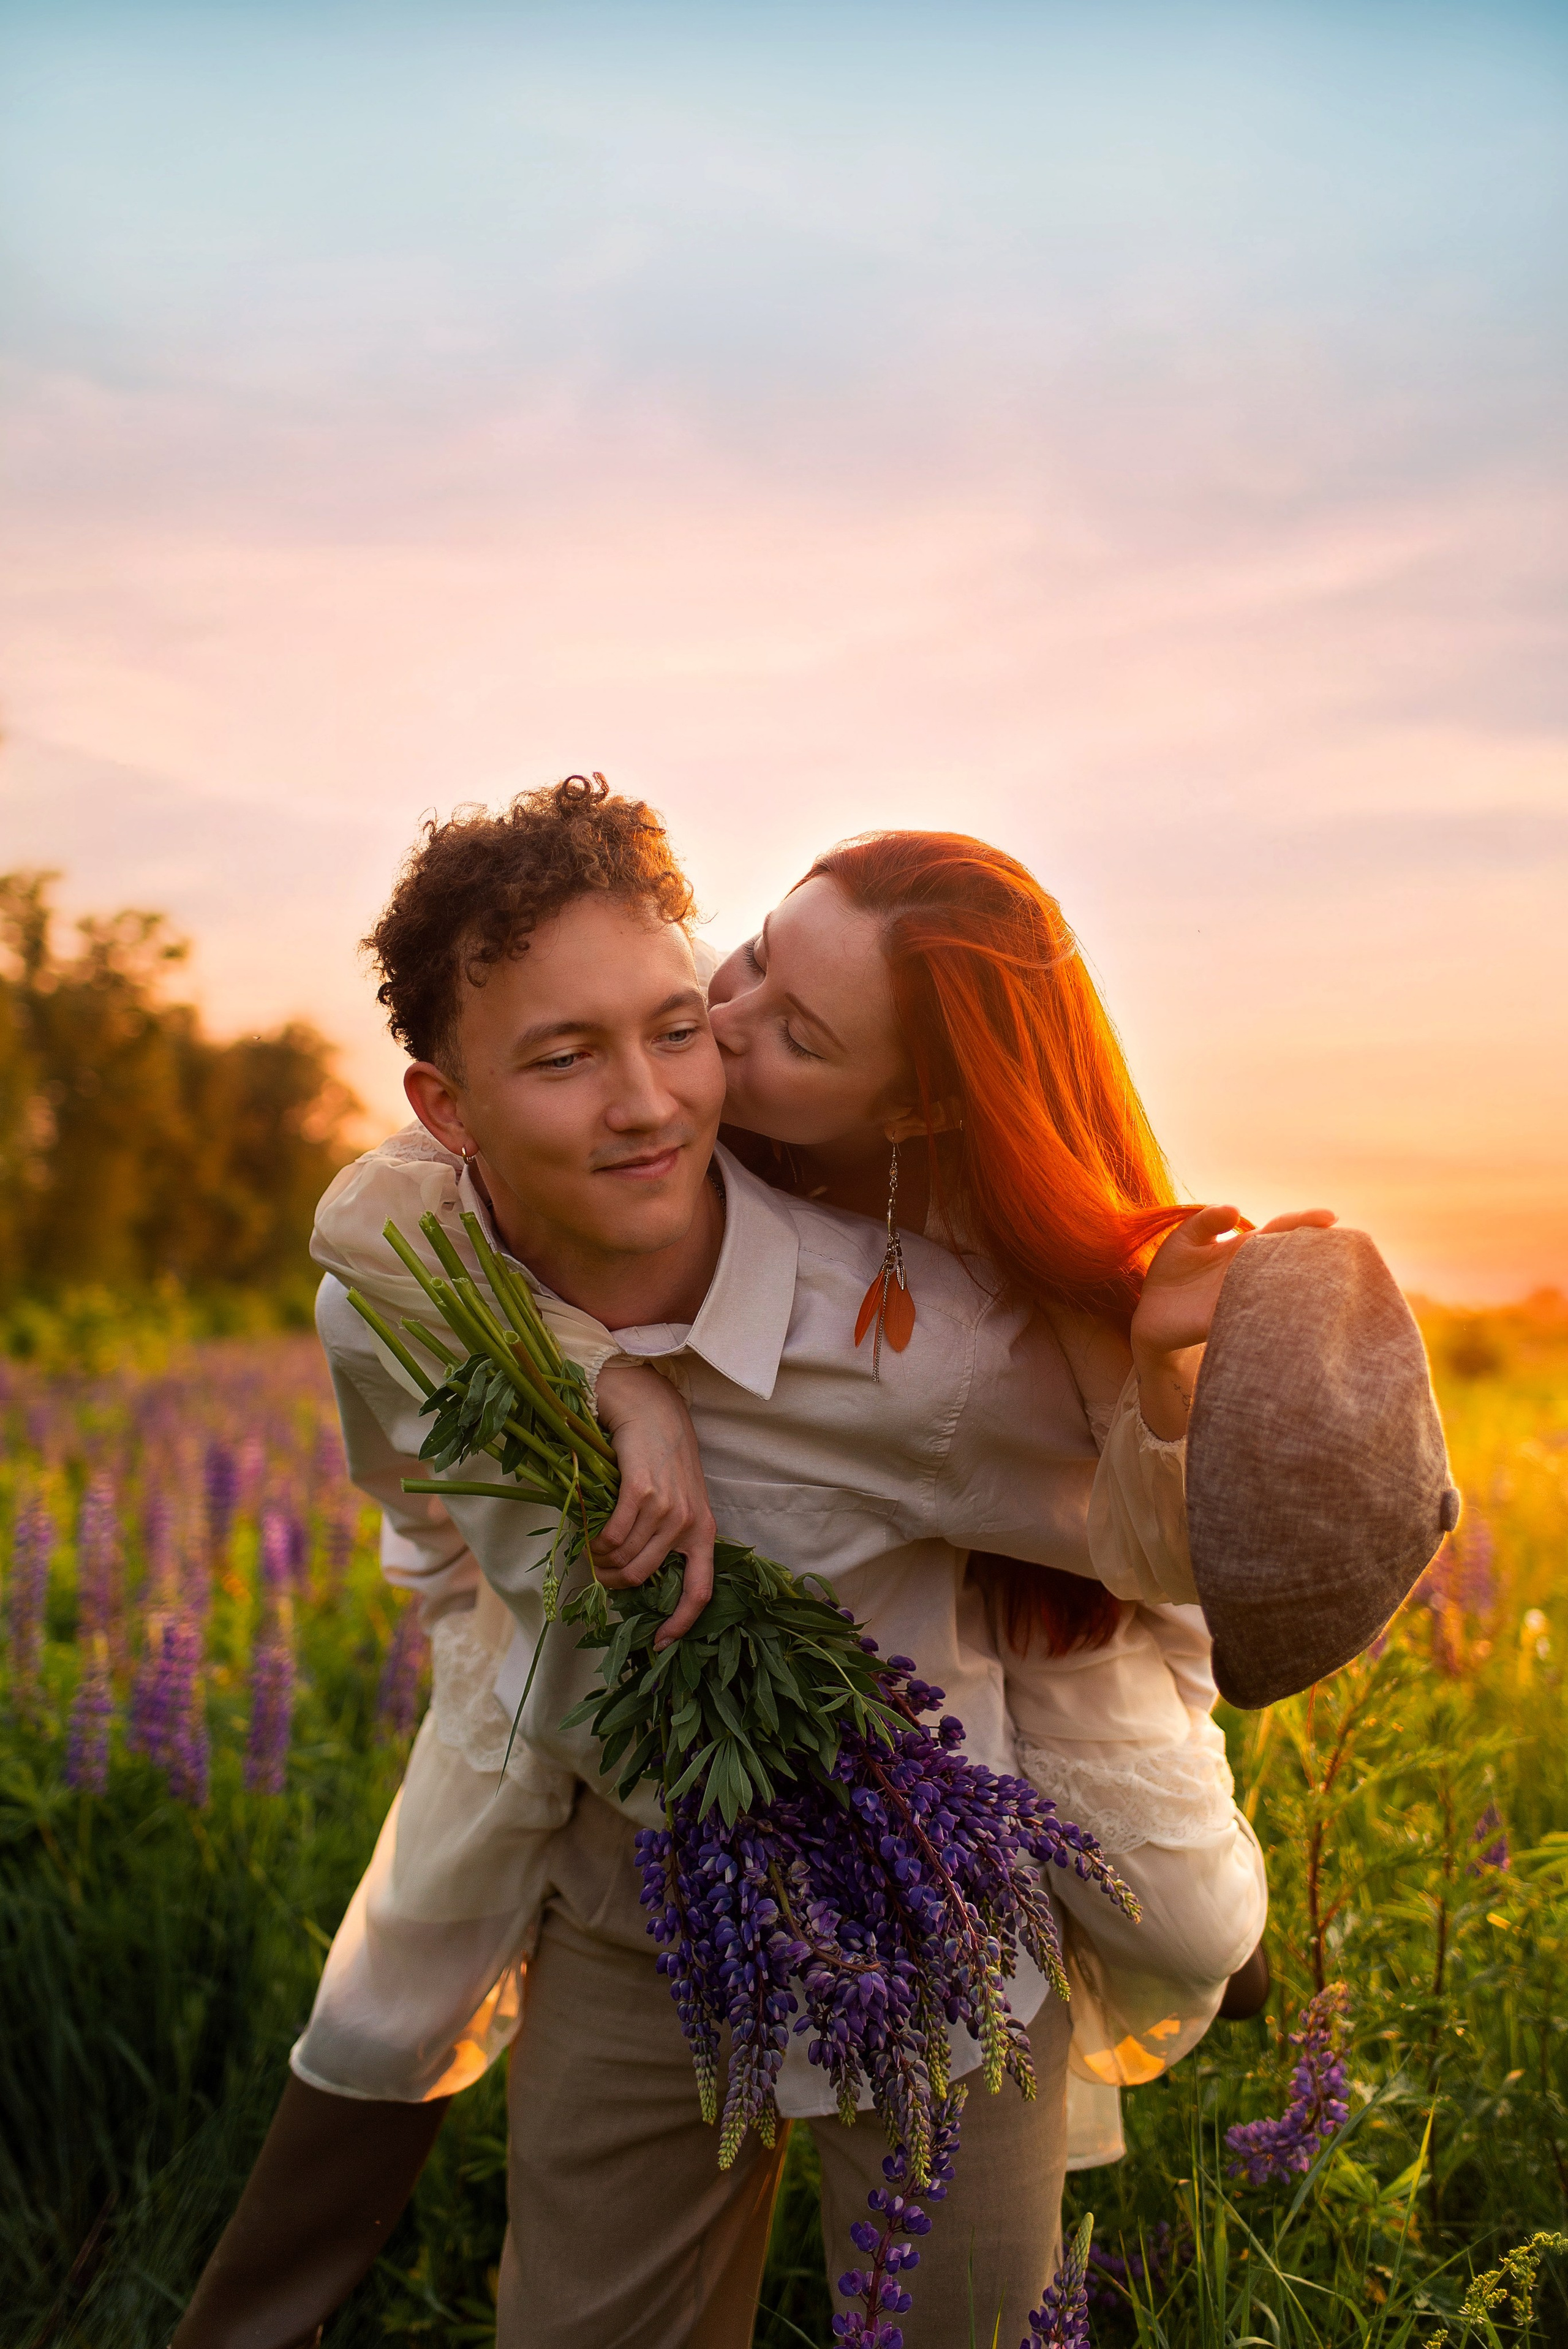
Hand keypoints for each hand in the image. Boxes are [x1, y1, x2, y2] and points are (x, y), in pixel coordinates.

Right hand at [590, 1360, 716, 1646]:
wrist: (653, 1410)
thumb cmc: (663, 1458)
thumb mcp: (681, 1500)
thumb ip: (669, 1537)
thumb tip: (639, 1578)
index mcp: (704, 1531)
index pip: (701, 1591)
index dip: (681, 1623)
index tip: (659, 1643)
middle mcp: (688, 1524)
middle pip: (644, 1578)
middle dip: (614, 1584)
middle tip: (599, 1575)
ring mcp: (666, 1508)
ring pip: (624, 1559)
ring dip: (601, 1562)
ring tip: (592, 1551)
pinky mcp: (641, 1491)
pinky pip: (611, 1535)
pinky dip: (595, 1541)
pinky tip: (590, 1534)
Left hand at [1130, 1203, 1336, 1437]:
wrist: (1151, 1312)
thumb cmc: (1172, 1272)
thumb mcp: (1186, 1236)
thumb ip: (1208, 1220)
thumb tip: (1234, 1209)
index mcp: (1243, 1248)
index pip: (1280, 1230)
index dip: (1304, 1222)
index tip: (1330, 1217)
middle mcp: (1251, 1273)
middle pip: (1289, 1257)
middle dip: (1315, 1250)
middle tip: (1340, 1244)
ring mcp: (1243, 1297)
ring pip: (1281, 1287)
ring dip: (1302, 1281)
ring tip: (1328, 1270)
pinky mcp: (1227, 1321)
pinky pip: (1255, 1315)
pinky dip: (1271, 1311)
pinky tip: (1288, 1305)